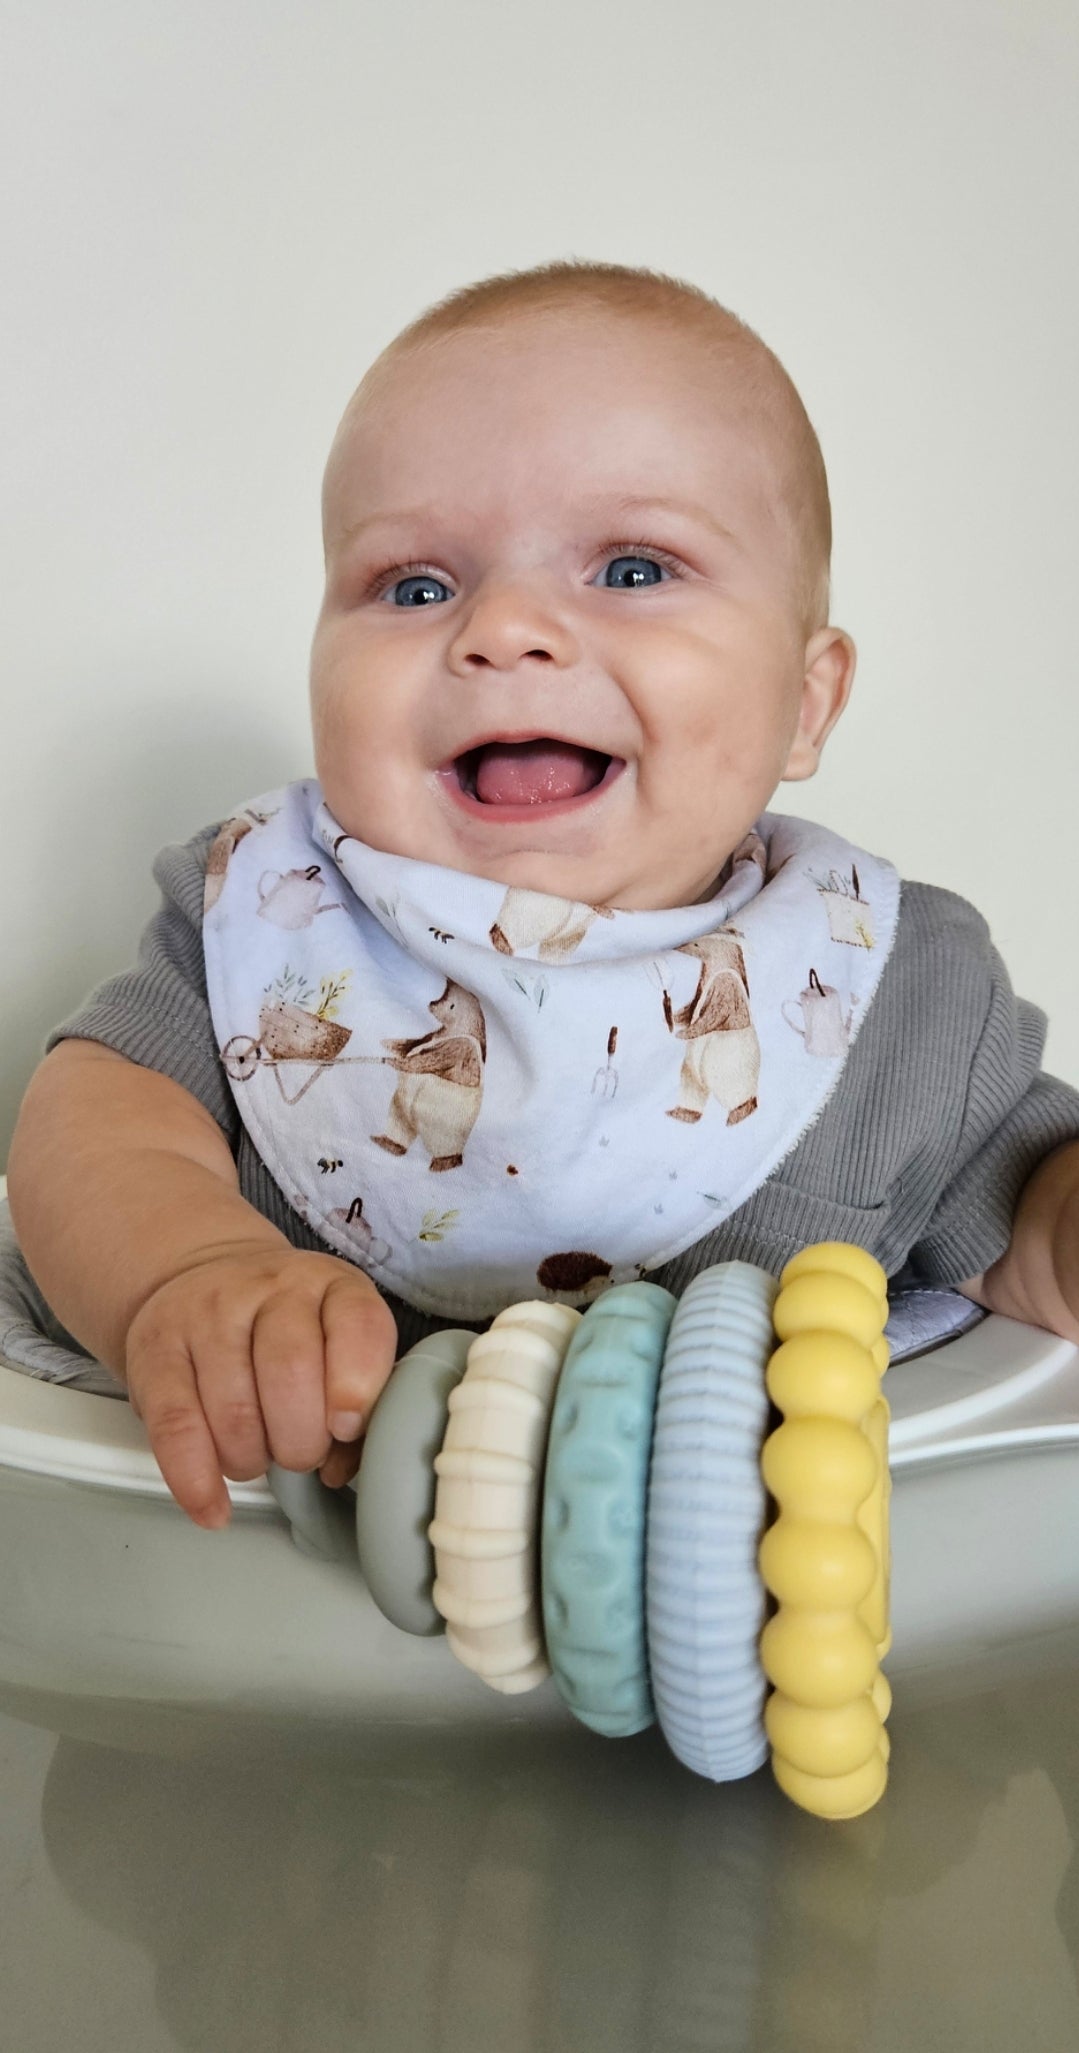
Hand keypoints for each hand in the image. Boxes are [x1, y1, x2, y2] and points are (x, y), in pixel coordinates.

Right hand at [123, 1245, 397, 1528]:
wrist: (197, 1277)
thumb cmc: (280, 1324)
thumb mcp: (334, 1337)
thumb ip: (358, 1398)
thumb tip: (343, 1466)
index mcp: (330, 1284)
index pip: (358, 1324)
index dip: (358, 1385)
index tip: (348, 1427)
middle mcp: (270, 1289)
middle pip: (291, 1373)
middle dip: (302, 1440)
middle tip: (300, 1450)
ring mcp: (208, 1317)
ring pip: (235, 1411)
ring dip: (252, 1459)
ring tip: (256, 1452)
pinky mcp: (155, 1353)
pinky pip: (175, 1426)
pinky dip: (196, 1478)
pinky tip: (212, 1505)